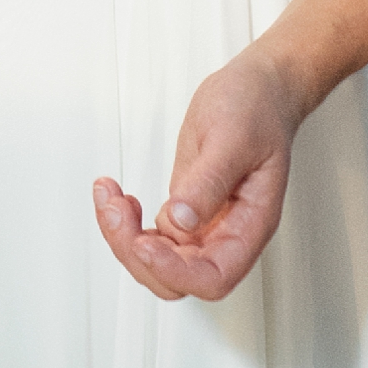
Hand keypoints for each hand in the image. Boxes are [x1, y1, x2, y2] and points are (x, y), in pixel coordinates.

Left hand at [93, 50, 298, 303]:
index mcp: (250, 225)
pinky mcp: (185, 209)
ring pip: (158, 260)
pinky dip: (127, 223)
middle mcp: (227, 234)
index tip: (144, 244)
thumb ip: (208, 182)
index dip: (174, 272)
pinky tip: (118, 197)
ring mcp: (204, 224)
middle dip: (137, 252)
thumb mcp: (233, 138)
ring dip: (125, 237)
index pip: (213, 277)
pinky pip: (152, 236)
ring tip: (109, 197)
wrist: (257, 88)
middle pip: (177, 278)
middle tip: (115, 209)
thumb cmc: (258, 110)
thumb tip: (180, 221)